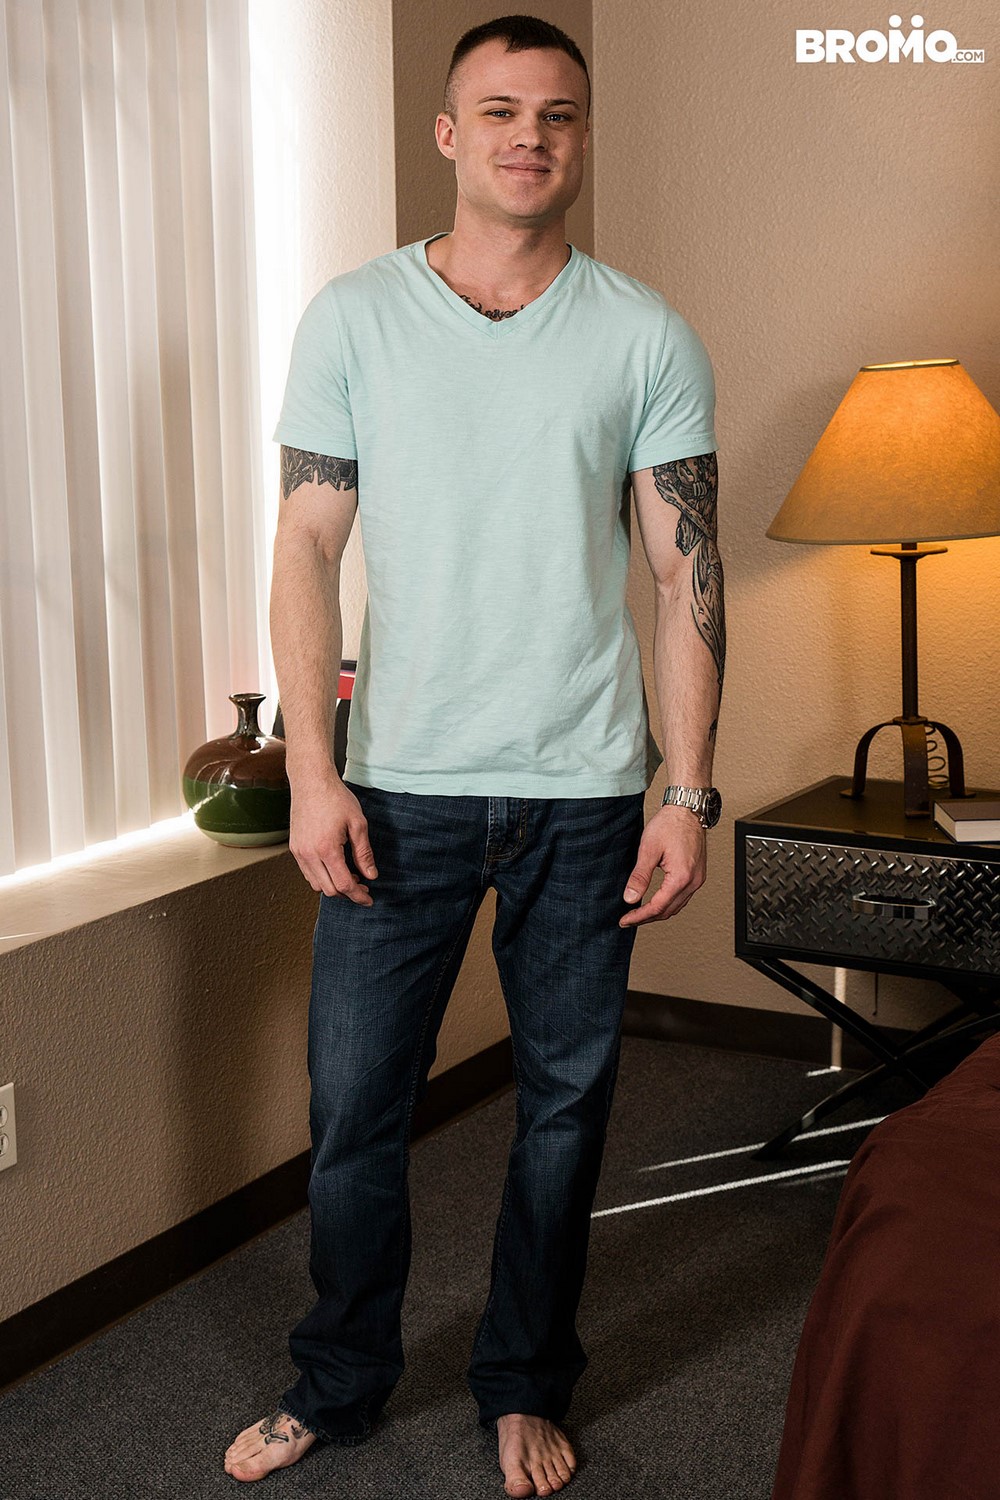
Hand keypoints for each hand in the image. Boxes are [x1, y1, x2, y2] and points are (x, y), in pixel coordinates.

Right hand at [287, 769, 378, 900]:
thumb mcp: (358, 824)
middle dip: (348, 893)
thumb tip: (371, 875)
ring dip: (333, 886)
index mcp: (326, 849)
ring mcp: (299, 852)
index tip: (369, 899)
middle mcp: (309, 854)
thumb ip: (364, 853)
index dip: (358, 896)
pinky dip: (321, 877)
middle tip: (363, 886)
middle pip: (329, 890)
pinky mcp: (294, 847)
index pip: (343, 885)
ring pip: (316, 884)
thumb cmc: (335, 798)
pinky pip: (307, 873)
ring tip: (350, 875)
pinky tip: (334, 867)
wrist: (311, 781)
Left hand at [618, 804, 706, 926]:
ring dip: (658, 912)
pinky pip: (683, 897)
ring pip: (677, 906)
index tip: (624, 920)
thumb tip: (630, 898)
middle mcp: (693, 881)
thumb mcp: (649, 849)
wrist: (688, 809)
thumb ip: (640, 876)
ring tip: (639, 913)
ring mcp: (698, 879)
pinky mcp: (697, 874)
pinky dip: (668, 903)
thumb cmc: (670, 824)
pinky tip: (657, 901)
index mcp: (681, 877)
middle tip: (629, 919)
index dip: (639, 916)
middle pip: (668, 911)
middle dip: (647, 918)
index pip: (657, 907)